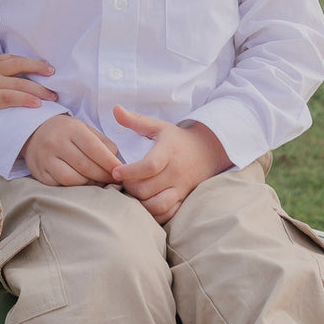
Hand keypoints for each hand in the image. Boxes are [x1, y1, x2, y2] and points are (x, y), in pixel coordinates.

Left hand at [0, 33, 56, 162]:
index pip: (6, 96)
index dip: (23, 99)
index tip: (39, 105)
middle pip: (17, 83)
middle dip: (37, 89)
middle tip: (54, 98)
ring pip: (17, 65)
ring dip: (36, 68)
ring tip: (53, 74)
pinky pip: (13, 58)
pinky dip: (28, 60)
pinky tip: (43, 65)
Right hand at [21, 115, 118, 185]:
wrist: (34, 132)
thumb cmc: (67, 132)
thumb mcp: (85, 129)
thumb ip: (103, 143)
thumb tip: (117, 164)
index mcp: (71, 129)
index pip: (94, 148)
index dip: (109, 162)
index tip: (121, 171)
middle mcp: (56, 142)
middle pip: (84, 166)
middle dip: (103, 176)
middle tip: (112, 180)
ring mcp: (45, 158)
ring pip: (71, 179)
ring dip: (88, 184)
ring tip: (96, 181)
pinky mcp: (39, 172)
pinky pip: (59, 185)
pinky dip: (73, 187)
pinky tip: (81, 184)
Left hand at [110, 107, 229, 223]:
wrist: (208, 151)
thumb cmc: (177, 139)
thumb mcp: (158, 126)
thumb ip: (135, 120)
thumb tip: (115, 109)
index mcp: (168, 152)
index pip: (149, 166)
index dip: (130, 172)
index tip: (115, 172)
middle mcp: (176, 172)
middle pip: (147, 188)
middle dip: (129, 188)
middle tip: (120, 183)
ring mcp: (181, 188)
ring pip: (157, 205)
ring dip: (139, 204)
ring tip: (130, 194)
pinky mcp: (183, 199)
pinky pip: (168, 214)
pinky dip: (153, 214)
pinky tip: (143, 206)